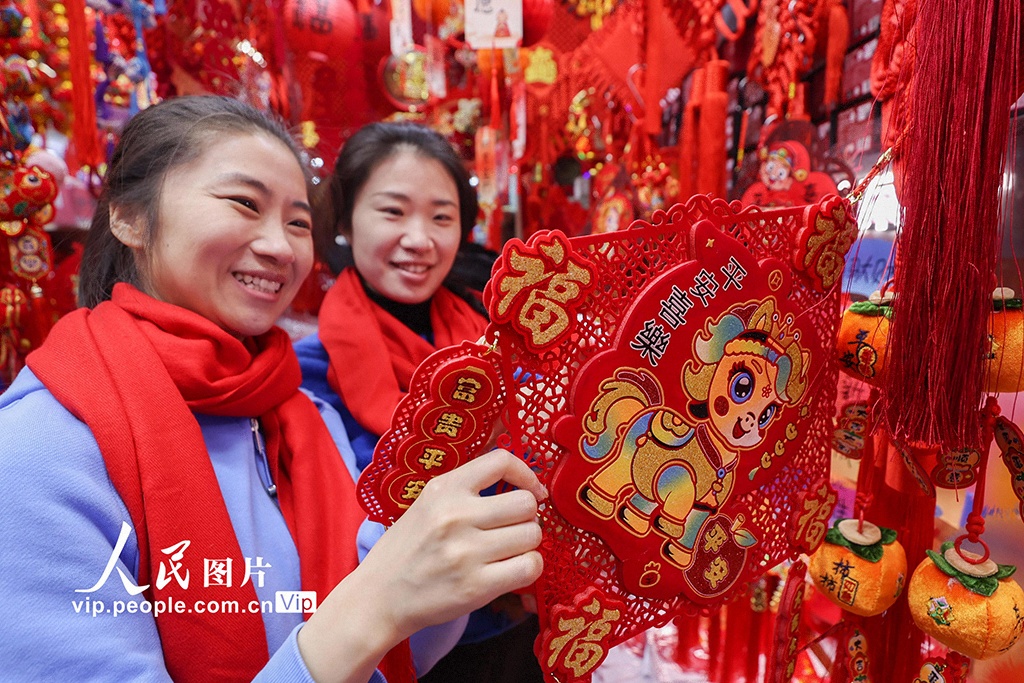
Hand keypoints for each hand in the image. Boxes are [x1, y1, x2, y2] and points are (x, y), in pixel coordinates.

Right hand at [364, 448, 547, 637]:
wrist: (379, 597)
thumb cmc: (407, 549)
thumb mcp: (427, 503)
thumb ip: (465, 490)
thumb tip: (519, 484)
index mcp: (444, 488)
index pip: (501, 461)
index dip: (526, 474)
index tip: (531, 490)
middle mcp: (456, 515)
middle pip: (525, 504)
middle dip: (527, 517)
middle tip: (513, 528)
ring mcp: (466, 552)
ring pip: (532, 535)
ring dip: (527, 544)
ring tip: (508, 551)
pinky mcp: (476, 586)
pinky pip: (529, 567)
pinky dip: (529, 568)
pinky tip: (513, 570)